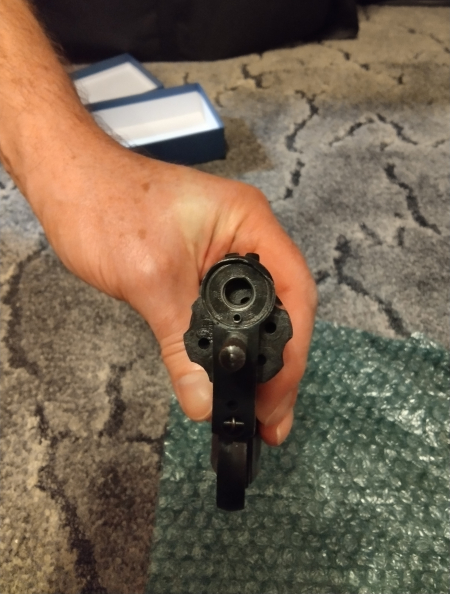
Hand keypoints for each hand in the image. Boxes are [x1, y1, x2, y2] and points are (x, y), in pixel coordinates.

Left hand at [31, 135, 316, 444]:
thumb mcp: (149, 282)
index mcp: (249, 223)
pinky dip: (233, 350)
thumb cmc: (105, 207)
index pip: (294, 291)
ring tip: (259, 412)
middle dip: (280, 368)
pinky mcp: (205, 270)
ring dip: (259, 364)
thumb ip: (181, 346)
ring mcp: (228, 254)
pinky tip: (232, 378)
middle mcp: (248, 238)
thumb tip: (205, 401)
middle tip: (271, 420)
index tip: (277, 397)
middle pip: (284, 309)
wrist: (69, 182)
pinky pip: (231, 315)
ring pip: (260, 316)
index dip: (293, 350)